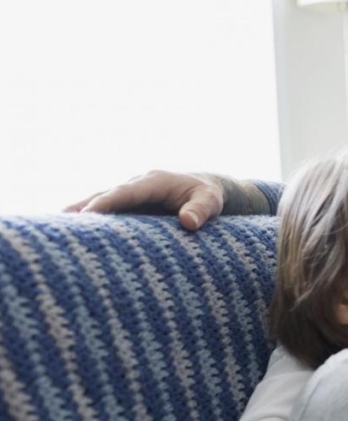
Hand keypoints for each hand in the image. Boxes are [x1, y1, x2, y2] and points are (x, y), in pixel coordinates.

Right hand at [64, 170, 224, 230]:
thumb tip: (188, 222)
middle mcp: (137, 185)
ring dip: (81, 213)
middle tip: (62, 222)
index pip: (127, 192)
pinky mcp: (129, 206)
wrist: (206, 189)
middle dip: (86, 207)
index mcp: (154, 181)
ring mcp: (131, 195)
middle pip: (107, 195)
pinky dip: (91, 219)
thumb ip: (201, 210)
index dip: (107, 202)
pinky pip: (108, 211)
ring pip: (102, 202)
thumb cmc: (209, 195)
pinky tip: (70, 232)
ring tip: (56, 228)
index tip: (89, 213)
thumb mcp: (211, 201)